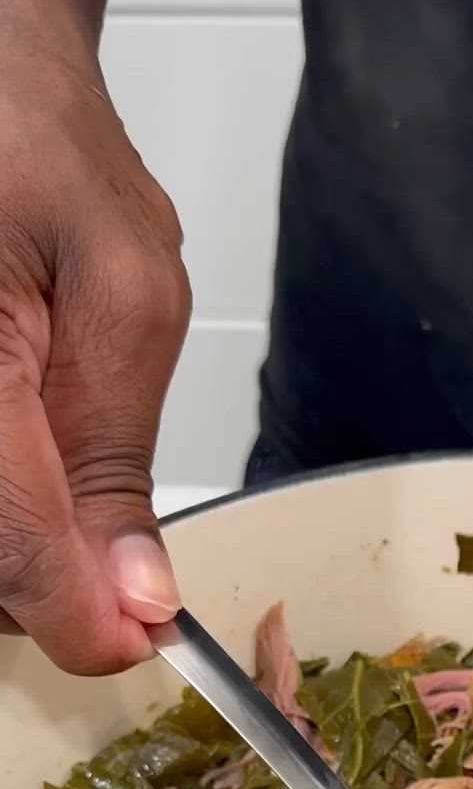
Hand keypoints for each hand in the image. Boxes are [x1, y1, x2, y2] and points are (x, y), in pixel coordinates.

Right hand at [0, 41, 190, 672]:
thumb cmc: (43, 152)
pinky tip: (34, 476)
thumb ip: (119, 452)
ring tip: (71, 494)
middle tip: (120, 564)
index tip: (141, 636)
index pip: (14, 547)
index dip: (80, 618)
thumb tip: (136, 596)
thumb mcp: (129, 292)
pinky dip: (5, 518)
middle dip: (49, 589)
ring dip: (22, 558)